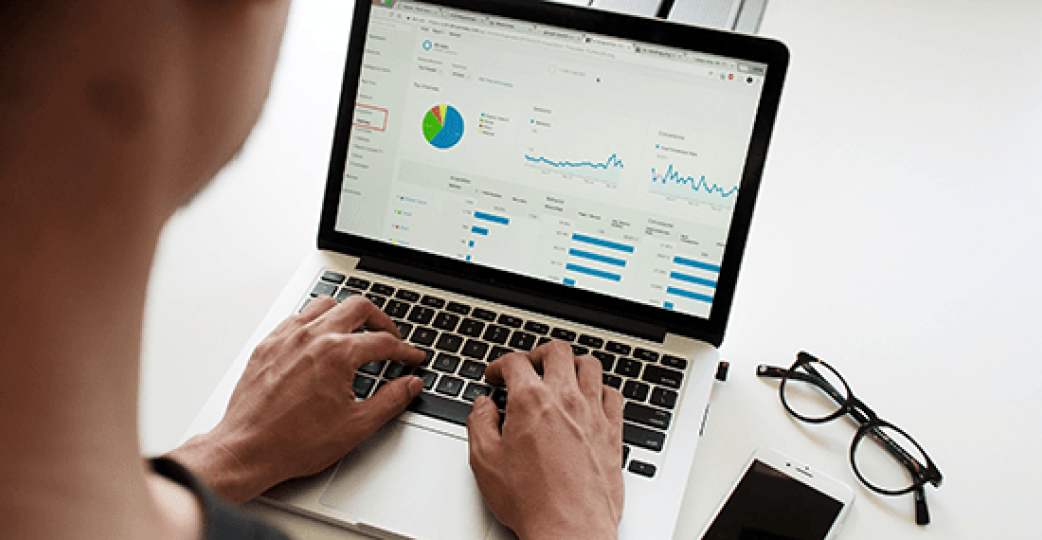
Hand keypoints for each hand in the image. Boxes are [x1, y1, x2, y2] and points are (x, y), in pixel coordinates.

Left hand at [168, 295, 424, 502]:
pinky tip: (319, 338)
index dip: (405, 350)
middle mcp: (312, 337)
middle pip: (358, 307)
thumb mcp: (356, 426)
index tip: (412, 358)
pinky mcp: (267, 345)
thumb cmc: (294, 442)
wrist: (248, 450)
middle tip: (390, 336)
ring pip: (325, 304)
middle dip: (381, 320)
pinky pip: (296, 317)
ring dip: (346, 313)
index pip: (383, 342)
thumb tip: (410, 385)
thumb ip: (391, 400)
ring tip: (356, 330)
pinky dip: (315, 321)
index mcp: (337, 354)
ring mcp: (287, 338)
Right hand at [466, 341, 624, 539]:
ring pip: (590, 365)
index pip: (515, 362)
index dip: (500, 365)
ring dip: (573, 364)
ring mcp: (593, 413)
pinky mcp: (613, 432)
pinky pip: (613, 394)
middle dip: (538, 353)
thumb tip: (483, 406)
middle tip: (529, 366)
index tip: (495, 375)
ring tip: (562, 375)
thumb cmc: (531, 500)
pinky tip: (592, 399)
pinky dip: (601, 389)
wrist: (570, 528)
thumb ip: (480, 424)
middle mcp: (565, 399)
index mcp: (531, 401)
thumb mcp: (485, 461)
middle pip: (557, 351)